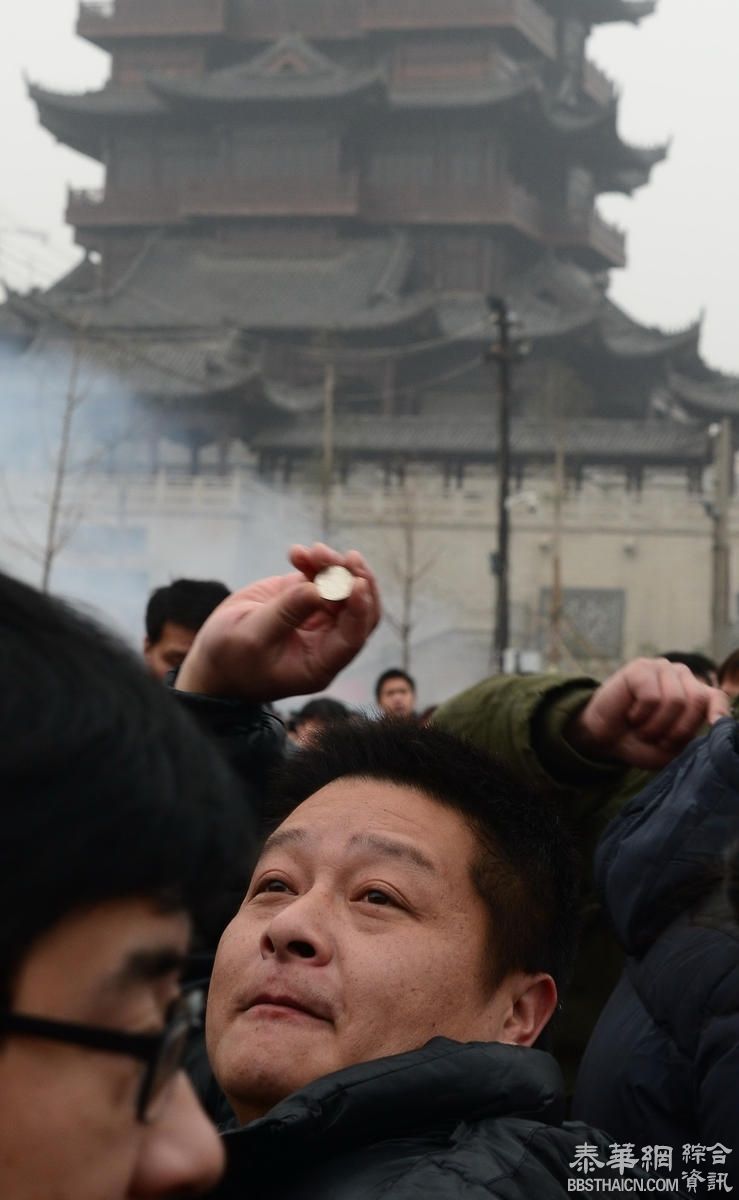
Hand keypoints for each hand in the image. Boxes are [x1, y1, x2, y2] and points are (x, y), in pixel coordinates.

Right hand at [175, 543, 380, 701]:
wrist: (211, 658)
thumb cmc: (230, 659)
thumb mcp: (252, 637)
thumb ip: (285, 613)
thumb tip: (317, 589)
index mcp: (320, 663)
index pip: (353, 636)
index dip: (359, 610)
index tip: (357, 583)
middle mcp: (325, 641)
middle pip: (359, 609)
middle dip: (356, 581)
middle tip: (348, 559)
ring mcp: (316, 617)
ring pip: (342, 587)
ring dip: (333, 566)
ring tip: (313, 551)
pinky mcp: (302, 597)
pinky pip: (319, 576)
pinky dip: (313, 562)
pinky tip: (295, 553)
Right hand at [567, 657, 729, 769]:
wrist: (602, 738)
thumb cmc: (638, 742)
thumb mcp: (670, 749)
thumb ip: (692, 739)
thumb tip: (714, 727)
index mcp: (691, 694)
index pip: (715, 697)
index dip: (719, 711)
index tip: (715, 725)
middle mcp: (680, 677)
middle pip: (697, 701)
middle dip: (678, 730)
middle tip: (657, 739)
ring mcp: (661, 669)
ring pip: (676, 701)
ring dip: (656, 725)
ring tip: (641, 728)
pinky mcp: (641, 668)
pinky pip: (652, 696)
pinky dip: (640, 714)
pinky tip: (630, 715)